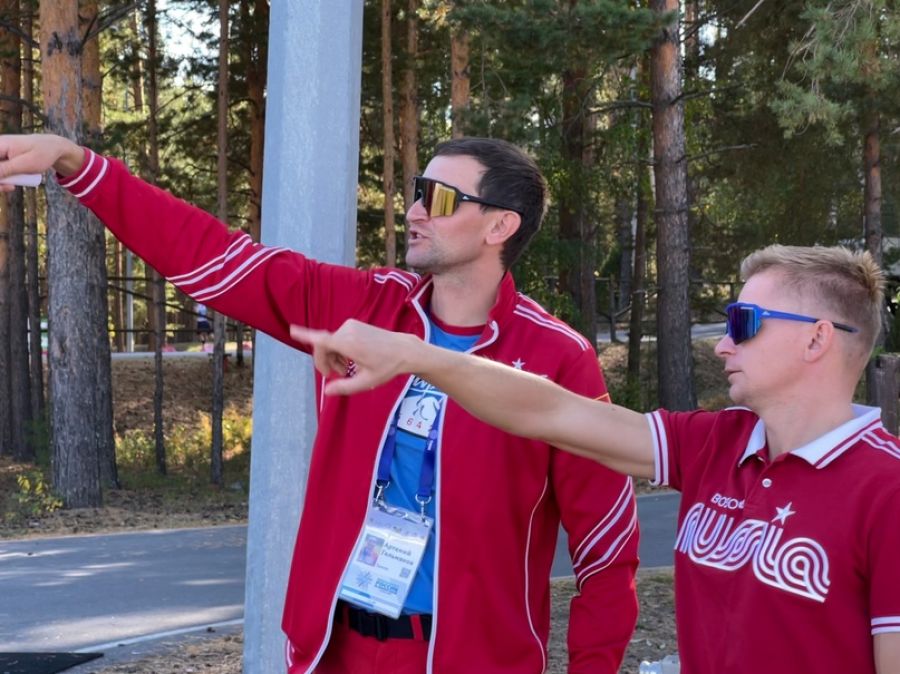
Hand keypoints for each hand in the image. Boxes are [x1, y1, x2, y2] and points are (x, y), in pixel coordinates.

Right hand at [0, 134, 84, 191]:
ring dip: (0, 182)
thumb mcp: (25, 164)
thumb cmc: (42, 153)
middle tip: (9, 187)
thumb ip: (5, 169)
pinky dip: (3, 180)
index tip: (4, 183)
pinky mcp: (2, 160)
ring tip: (11, 187)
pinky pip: (0, 173)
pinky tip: (10, 185)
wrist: (52, 148)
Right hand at [290, 320, 417, 394]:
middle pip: (323, 346)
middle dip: (325, 362)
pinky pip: (338, 338)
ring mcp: (350, 325)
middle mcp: (347, 331)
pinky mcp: (354, 324)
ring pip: (330, 343)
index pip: (321, 339)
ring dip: (333, 357)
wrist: (403, 350)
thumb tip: (327, 391)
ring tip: (346, 369)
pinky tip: (350, 359)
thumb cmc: (387, 366)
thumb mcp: (366, 382)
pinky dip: (339, 350)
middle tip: (336, 376)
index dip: (305, 335)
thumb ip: (345, 387)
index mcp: (349, 344)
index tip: (292, 330)